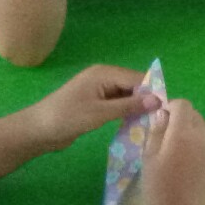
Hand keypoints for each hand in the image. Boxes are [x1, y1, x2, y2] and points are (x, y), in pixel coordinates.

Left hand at [27, 65, 159, 152]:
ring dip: (137, 107)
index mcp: (104, 73)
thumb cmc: (67, 118)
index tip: (166, 111)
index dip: (153, 93)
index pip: (138, 79)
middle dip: (147, 100)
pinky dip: (127, 111)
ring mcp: (100, 89)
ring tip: (150, 123)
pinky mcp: (96, 101)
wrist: (37, 130)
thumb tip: (158, 100)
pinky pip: (119, 102)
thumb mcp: (100, 113)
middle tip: (159, 120)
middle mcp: (104, 77)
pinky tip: (134, 123)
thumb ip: (129, 106)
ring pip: (128, 95)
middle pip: (134, 85)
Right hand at [143, 99, 204, 204]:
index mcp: (183, 133)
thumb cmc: (159, 188)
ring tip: (182, 149)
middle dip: (183, 119)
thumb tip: (162, 114)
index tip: (162, 118)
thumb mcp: (149, 158)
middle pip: (197, 116)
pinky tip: (192, 167)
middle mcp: (204, 138)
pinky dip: (204, 149)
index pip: (183, 106)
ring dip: (196, 132)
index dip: (172, 107)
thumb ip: (156, 132)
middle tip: (169, 135)